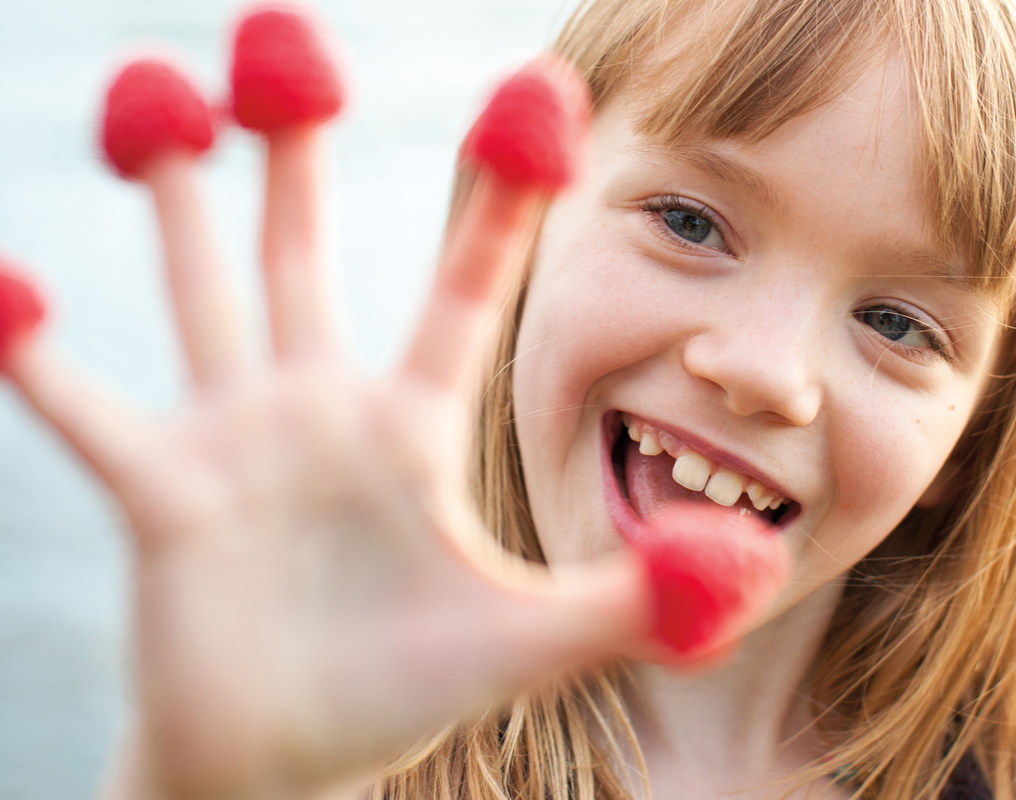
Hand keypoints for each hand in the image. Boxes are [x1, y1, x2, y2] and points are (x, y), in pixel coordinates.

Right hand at [2, 47, 646, 799]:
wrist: (286, 762)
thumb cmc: (401, 692)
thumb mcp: (527, 638)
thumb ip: (631, 598)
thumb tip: (747, 568)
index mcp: (410, 422)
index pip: (464, 280)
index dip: (502, 191)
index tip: (535, 87)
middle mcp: (320, 406)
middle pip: (305, 243)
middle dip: (294, 140)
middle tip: (284, 26)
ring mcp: (235, 439)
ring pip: (203, 286)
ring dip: (175, 192)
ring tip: (153, 86)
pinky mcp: (161, 494)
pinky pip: (84, 409)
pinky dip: (40, 353)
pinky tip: (13, 281)